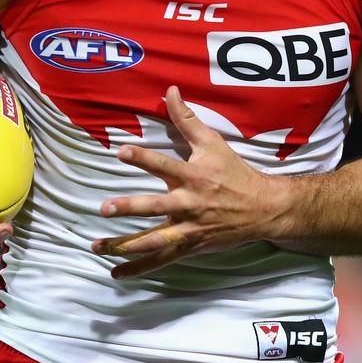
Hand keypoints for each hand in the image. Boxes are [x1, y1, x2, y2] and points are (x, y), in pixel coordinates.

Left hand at [93, 86, 284, 278]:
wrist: (263, 209)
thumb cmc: (235, 173)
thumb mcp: (213, 142)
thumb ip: (187, 118)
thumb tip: (170, 90)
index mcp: (194, 176)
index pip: (164, 164)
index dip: (143, 157)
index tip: (121, 151)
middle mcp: (189, 203)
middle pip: (156, 207)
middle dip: (130, 208)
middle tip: (105, 208)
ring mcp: (188, 228)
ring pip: (154, 239)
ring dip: (125, 244)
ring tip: (98, 246)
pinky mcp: (190, 246)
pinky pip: (161, 260)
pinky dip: (139, 268)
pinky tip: (116, 272)